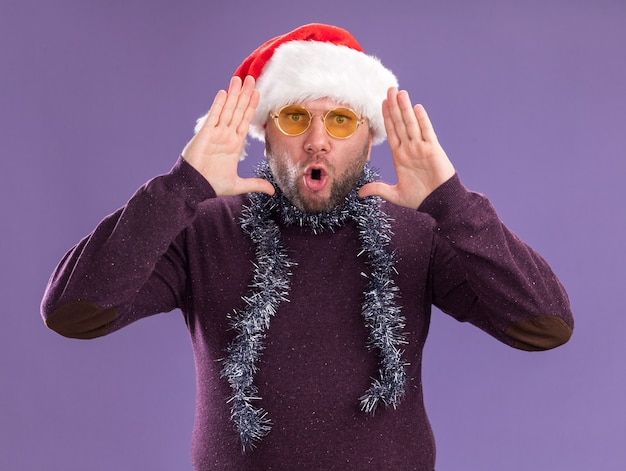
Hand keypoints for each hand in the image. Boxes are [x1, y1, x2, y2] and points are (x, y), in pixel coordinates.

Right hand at [182, 75, 274, 195]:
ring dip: (233, 94)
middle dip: (244, 95)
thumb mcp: (239, 185)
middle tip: (251, 78)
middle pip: (238, 111)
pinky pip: (213, 116)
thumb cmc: (213, 184)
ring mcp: (216, 133)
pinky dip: (219, 104)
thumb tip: (271, 191)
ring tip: (239, 79)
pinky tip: (224, 92)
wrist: (195, 187)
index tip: (257, 93)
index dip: (251, 107)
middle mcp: (226, 135)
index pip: (245, 121)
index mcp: (234, 144)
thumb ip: (255, 184)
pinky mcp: (205, 134)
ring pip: (227, 110)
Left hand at [359, 88, 454, 208]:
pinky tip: (417, 108)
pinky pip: (427, 132)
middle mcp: (410, 148)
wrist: (439, 202)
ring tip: (400, 92)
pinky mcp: (433, 150)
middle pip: (399, 123)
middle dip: (394, 106)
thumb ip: (378, 189)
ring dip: (405, 108)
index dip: (386, 117)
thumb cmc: (420, 198)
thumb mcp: (394, 194)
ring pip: (411, 124)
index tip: (382, 103)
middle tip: (389, 89)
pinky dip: (422, 121)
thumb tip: (359, 192)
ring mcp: (421, 147)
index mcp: (400, 156)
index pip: (391, 132)